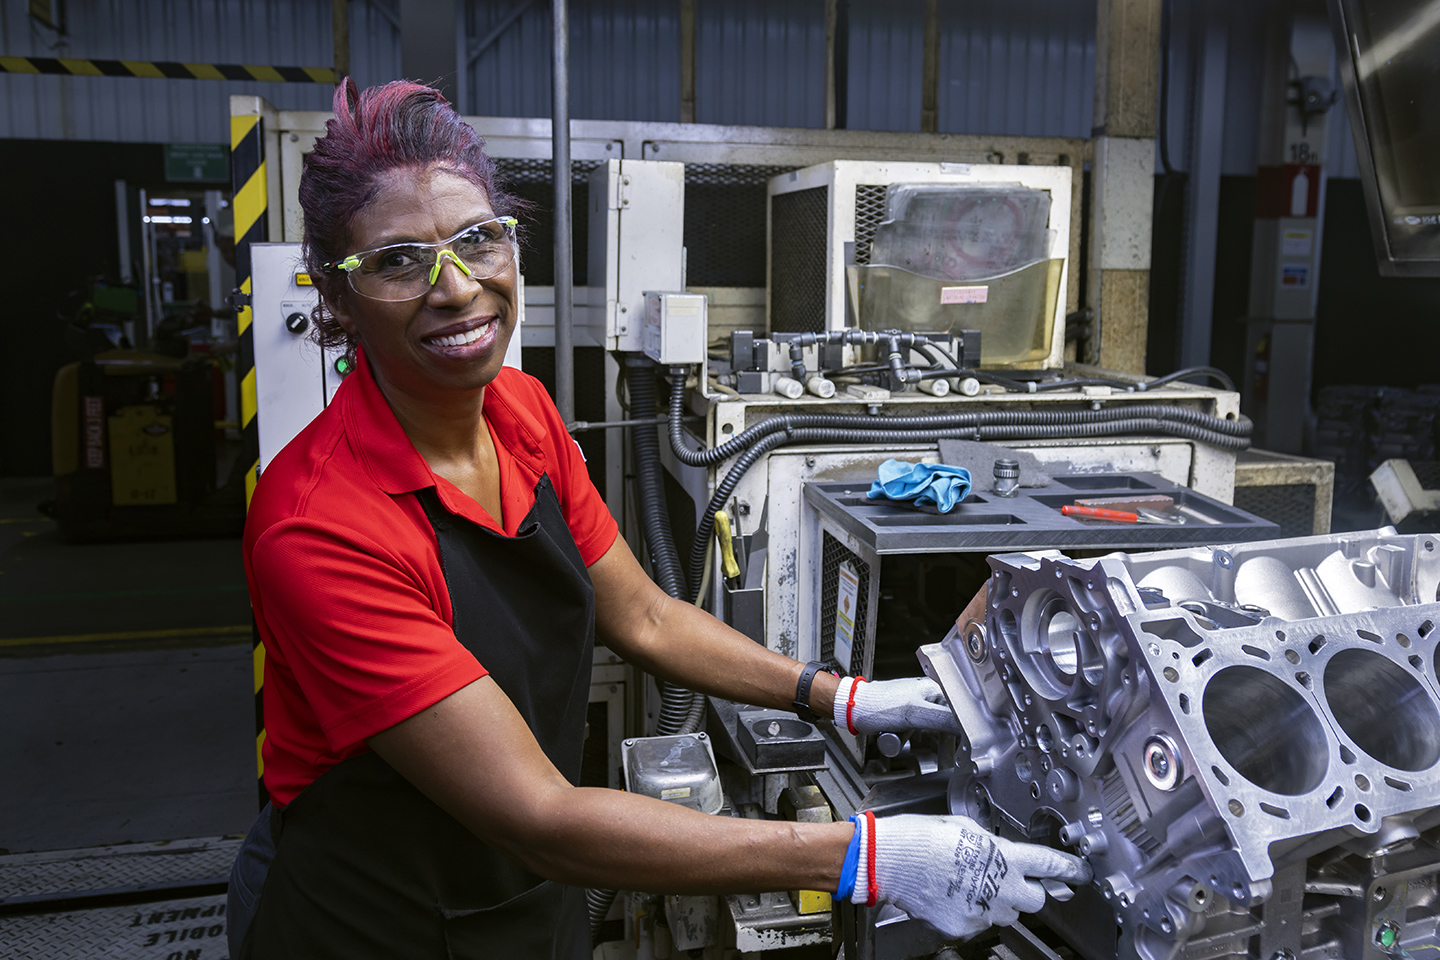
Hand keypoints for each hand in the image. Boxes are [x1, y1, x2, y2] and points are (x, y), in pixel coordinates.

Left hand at [833, 676, 962, 735]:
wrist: (853, 708)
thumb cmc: (878, 706)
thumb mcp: (915, 714)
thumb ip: (943, 719)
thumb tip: (967, 726)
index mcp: (933, 688)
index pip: (959, 709)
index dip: (962, 728)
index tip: (964, 744)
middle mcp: (926, 695)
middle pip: (944, 722)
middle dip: (933, 737)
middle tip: (923, 742)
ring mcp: (914, 706)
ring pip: (926, 730)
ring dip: (914, 738)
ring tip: (899, 735)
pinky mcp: (904, 716)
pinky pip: (912, 732)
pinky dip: (903, 738)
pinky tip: (893, 736)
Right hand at [852, 814, 1090, 939]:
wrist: (889, 861)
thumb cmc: (920, 837)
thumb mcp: (963, 827)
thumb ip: (991, 842)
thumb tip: (999, 849)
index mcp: (1004, 855)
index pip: (1050, 864)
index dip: (1069, 868)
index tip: (1079, 871)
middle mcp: (1001, 886)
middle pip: (1036, 898)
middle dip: (1027, 889)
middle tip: (1007, 878)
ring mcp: (984, 911)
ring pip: (1007, 913)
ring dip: (997, 901)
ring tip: (969, 884)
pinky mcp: (964, 927)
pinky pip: (979, 923)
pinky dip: (970, 912)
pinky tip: (952, 896)